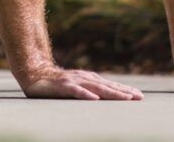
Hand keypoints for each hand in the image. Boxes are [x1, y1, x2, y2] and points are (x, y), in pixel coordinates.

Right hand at [22, 68, 144, 100]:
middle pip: (108, 86)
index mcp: (89, 79)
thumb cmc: (56, 84)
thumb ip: (89, 90)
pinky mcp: (63, 86)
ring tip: (125, 99)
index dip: (125, 90)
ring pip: (96, 88)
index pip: (111, 85)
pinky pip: (76, 91)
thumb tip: (105, 98)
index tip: (139, 95)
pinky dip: (85, 95)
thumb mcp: (77, 86)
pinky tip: (94, 99)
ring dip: (112, 93)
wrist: (34, 75)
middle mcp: (84, 78)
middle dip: (124, 92)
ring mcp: (74, 81)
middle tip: (139, 97)